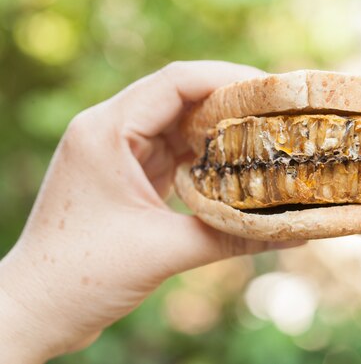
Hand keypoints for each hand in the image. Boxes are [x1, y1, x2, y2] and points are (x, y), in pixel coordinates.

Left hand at [0, 62, 298, 362]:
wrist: (37, 309)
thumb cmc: (81, 276)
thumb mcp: (164, 251)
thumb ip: (232, 237)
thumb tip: (296, 231)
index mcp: (106, 131)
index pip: (175, 82)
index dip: (227, 79)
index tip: (271, 92)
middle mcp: (108, 130)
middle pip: (179, 96)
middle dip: (230, 102)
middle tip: (278, 114)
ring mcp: (115, 151)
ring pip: (176, 123)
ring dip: (218, 129)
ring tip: (264, 136)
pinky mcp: (124, 173)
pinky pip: (171, 150)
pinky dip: (204, 154)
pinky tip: (233, 164)